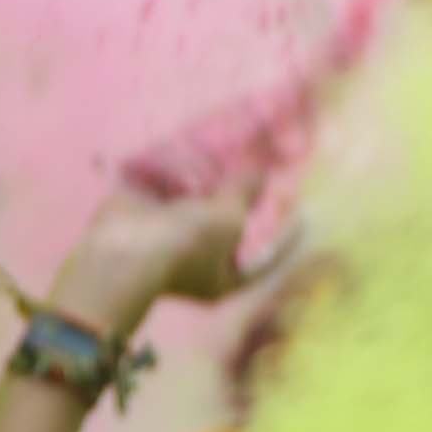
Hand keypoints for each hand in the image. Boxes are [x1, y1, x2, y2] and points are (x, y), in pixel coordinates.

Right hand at [48, 174, 287, 335]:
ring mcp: (167, 232)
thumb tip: (263, 175)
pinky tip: (186, 154)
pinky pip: (167, 183)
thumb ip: (245, 193)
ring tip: (217, 155)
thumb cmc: (187, 244)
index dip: (285, 241)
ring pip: (195, 197)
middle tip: (259, 164)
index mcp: (221, 278)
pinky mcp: (144, 209)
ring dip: (205, 175)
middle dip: (238, 193)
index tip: (306, 217)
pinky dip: (176, 169)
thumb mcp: (228, 218)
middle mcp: (195, 257)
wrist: (126, 249)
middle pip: (227, 220)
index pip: (263, 261)